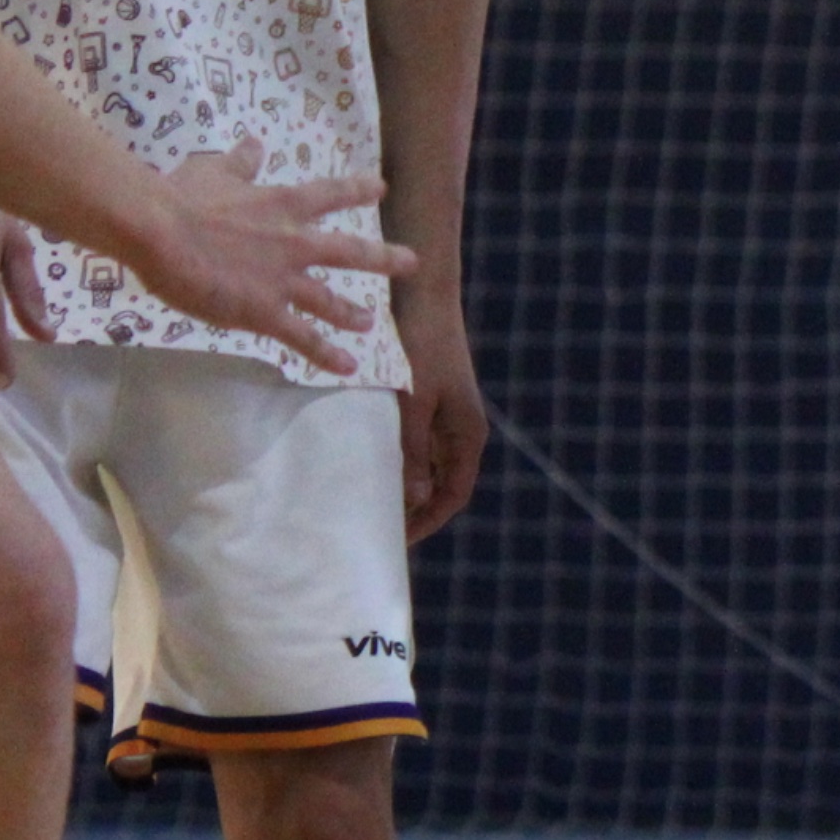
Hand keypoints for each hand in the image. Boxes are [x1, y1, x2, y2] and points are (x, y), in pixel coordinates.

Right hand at [128, 145, 412, 378]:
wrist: (161, 232)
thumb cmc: (180, 198)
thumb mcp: (214, 171)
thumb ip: (240, 162)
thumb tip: (254, 144)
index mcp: (282, 205)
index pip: (329, 194)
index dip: (356, 190)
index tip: (380, 189)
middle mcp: (294, 243)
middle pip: (349, 252)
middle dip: (383, 258)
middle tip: (411, 262)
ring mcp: (283, 280)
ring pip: (329, 300)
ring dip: (351, 313)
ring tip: (369, 322)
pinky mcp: (265, 312)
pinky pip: (303, 338)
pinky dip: (327, 354)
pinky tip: (349, 367)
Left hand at [393, 286, 487, 543]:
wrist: (425, 296)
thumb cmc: (422, 346)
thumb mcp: (413, 401)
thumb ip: (411, 449)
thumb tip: (411, 497)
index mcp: (467, 434)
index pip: (452, 495)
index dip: (427, 522)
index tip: (395, 543)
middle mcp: (462, 430)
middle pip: (442, 485)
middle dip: (415, 512)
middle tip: (378, 531)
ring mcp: (448, 416)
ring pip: (429, 467)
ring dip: (406, 488)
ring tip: (372, 504)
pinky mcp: (432, 402)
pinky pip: (419, 446)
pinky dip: (402, 463)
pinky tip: (373, 466)